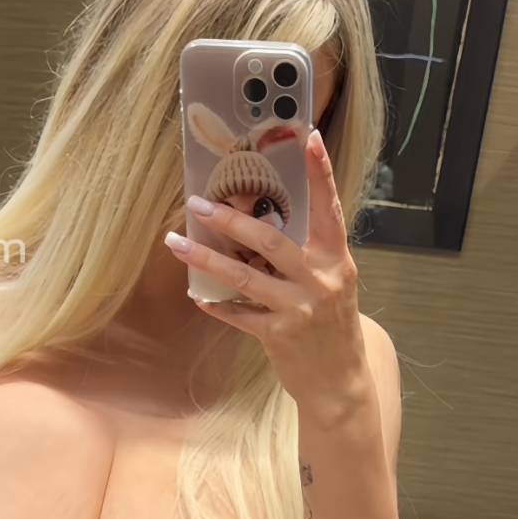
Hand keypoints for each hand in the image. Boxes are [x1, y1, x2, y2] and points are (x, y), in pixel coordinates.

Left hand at [165, 129, 367, 412]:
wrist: (341, 381)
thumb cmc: (331, 327)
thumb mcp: (332, 285)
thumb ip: (307, 256)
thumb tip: (261, 228)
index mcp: (336, 260)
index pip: (329, 208)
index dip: (321, 173)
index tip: (309, 137)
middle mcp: (321, 280)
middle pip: (271, 241)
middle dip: (232, 220)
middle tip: (199, 202)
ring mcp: (300, 309)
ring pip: (246, 277)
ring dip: (207, 258)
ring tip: (176, 242)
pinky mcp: (280, 335)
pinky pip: (239, 315)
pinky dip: (216, 305)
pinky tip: (196, 296)